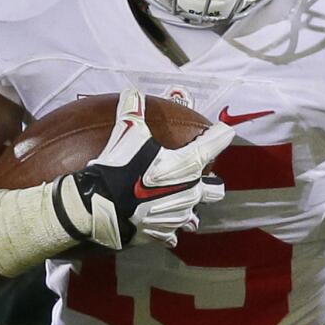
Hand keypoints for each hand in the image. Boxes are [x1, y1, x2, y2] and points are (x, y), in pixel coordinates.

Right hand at [58, 88, 231, 249]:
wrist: (101, 207)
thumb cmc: (120, 167)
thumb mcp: (127, 132)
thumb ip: (133, 109)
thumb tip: (133, 90)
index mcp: (188, 165)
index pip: (216, 144)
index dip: (221, 134)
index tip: (222, 130)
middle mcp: (191, 192)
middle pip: (216, 189)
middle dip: (211, 181)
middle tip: (196, 173)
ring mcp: (178, 216)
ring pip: (195, 215)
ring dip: (188, 206)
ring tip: (175, 199)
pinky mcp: (163, 234)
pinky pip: (172, 234)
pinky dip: (167, 228)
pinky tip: (157, 220)